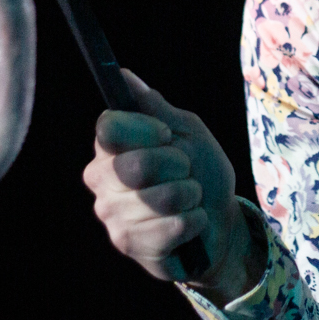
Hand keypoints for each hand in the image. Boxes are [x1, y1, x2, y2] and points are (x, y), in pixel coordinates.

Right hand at [82, 71, 261, 301]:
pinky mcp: (127, 244)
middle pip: (135, 165)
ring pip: (158, 199)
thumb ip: (156, 108)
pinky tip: (190, 224)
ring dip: (190, 197)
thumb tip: (124, 75)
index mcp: (110, 145)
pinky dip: (193, 222)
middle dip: (177, 166)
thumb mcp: (187, 132)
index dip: (144, 130)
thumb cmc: (201, 171)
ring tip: (189, 200)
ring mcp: (110, 213)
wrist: (218, 222)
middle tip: (186, 172)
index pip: (109, 127)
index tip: (166, 135)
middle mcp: (100, 178)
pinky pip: (170, 228)